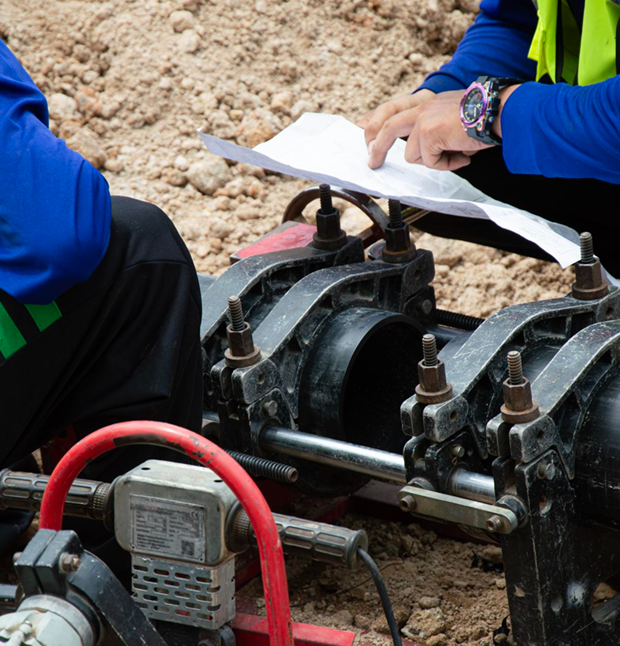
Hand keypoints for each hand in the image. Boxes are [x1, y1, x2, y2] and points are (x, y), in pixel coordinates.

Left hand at [367, 90, 491, 171]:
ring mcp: (424, 120)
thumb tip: (425, 154)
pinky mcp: (428, 133)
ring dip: (436, 161)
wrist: (499, 111)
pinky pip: (429, 162)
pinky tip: (462, 155)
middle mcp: (423, 108)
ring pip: (414, 156)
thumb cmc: (484, 119)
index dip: (377, 126)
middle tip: (372, 163)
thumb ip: (436, 133)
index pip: (394, 112)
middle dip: (377, 148)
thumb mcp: (454, 123)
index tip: (367, 138)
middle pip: (388, 128)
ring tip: (458, 154)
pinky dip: (446, 164)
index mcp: (428, 104)